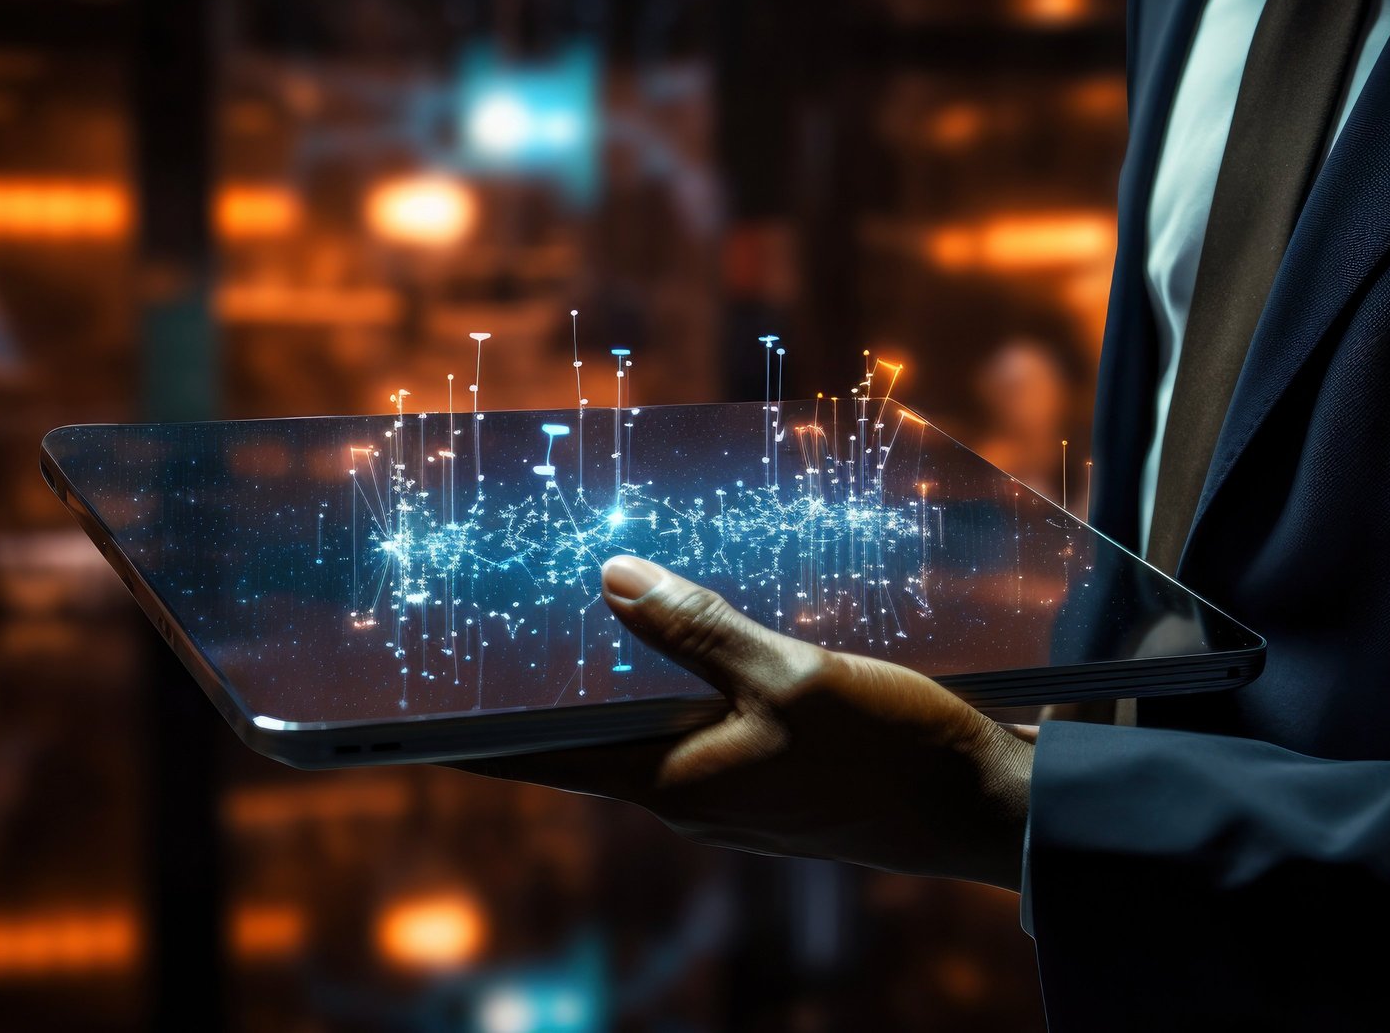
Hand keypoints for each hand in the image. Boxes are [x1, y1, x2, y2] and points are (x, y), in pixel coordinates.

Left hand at [457, 556, 1035, 890]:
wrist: (986, 810)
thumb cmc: (892, 752)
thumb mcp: (791, 676)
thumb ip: (699, 629)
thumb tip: (611, 579)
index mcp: (675, 783)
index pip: (544, 759)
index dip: (471, 738)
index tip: (403, 719)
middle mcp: (692, 795)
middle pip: (593, 737)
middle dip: (550, 684)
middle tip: (498, 621)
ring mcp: (736, 788)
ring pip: (655, 725)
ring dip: (626, 675)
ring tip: (590, 609)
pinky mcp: (778, 773)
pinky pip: (710, 722)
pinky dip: (688, 680)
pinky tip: (699, 631)